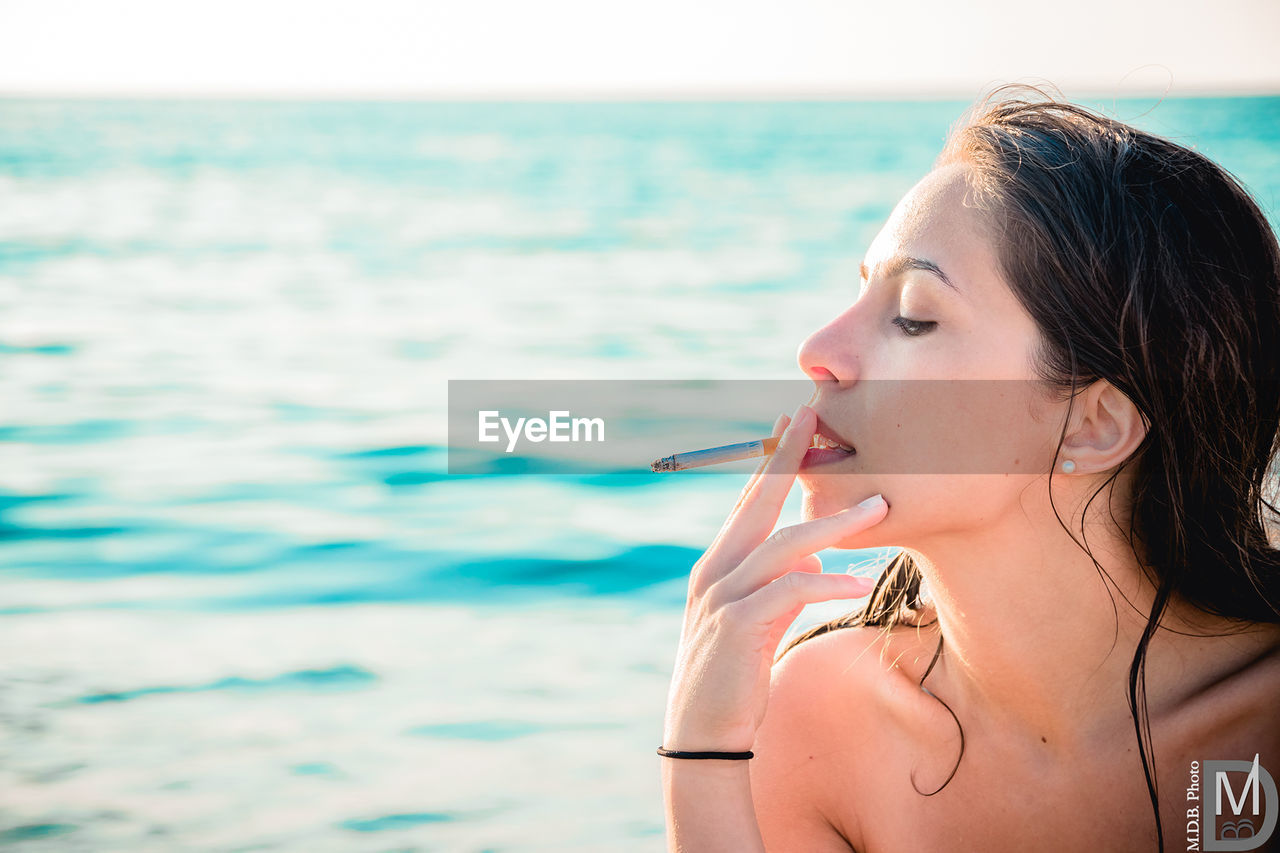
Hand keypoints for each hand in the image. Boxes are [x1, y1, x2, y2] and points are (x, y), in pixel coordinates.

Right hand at [662, 404, 888, 751]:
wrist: (702, 735)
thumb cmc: (732, 678)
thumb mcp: (756, 622)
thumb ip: (781, 584)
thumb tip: (816, 559)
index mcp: (717, 566)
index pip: (748, 503)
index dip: (771, 461)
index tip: (793, 422)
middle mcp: (715, 572)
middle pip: (757, 504)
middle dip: (786, 458)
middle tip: (814, 417)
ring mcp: (723, 597)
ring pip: (784, 545)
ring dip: (834, 523)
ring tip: (879, 509)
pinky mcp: (739, 627)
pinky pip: (790, 592)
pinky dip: (827, 583)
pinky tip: (859, 584)